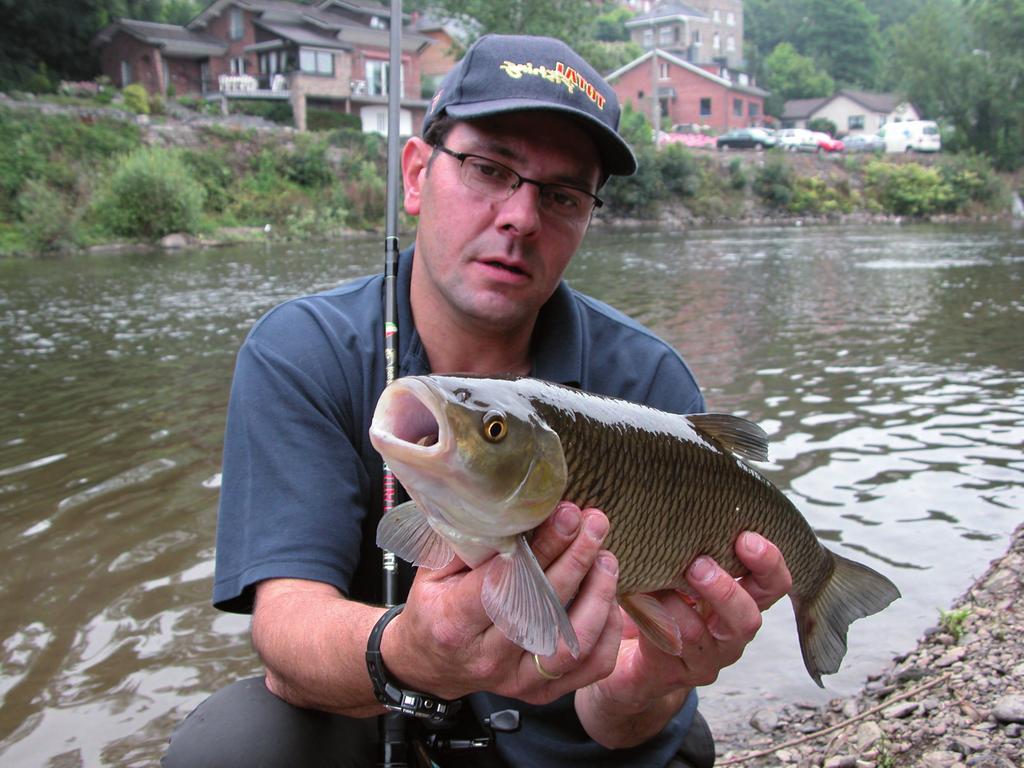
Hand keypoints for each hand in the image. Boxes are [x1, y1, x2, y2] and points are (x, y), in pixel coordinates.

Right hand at [382, 503, 623, 703]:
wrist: (429, 665)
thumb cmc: (433, 608)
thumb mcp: (433, 571)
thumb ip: (468, 544)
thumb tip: (511, 507)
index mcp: (454, 623)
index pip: (506, 583)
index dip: (542, 548)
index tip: (566, 514)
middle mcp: (487, 656)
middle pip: (543, 608)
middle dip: (576, 559)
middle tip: (594, 523)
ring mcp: (516, 679)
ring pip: (572, 643)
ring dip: (598, 596)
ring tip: (607, 558)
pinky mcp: (540, 691)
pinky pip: (589, 667)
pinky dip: (607, 633)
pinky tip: (611, 600)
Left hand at [575, 531, 791, 747]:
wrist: (630, 659)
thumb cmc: (660, 598)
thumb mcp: (680, 567)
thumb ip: (692, 542)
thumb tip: (684, 489)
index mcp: (740, 600)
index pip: (772, 584)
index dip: (768, 562)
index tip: (746, 537)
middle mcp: (729, 632)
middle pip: (749, 619)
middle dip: (725, 589)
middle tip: (698, 563)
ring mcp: (703, 658)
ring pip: (700, 635)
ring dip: (674, 603)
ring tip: (651, 581)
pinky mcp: (671, 672)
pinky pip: (664, 646)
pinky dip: (648, 618)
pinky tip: (632, 597)